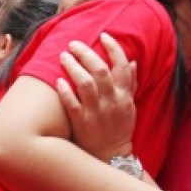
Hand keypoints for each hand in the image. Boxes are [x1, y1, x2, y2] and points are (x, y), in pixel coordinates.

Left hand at [57, 33, 136, 160]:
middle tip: (74, 44)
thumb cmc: (119, 128)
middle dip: (86, 53)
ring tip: (63, 56)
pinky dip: (65, 92)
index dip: (113, 48)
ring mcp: (96, 113)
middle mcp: (111, 102)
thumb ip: (130, 84)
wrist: (111, 155)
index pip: (122, 66)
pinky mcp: (82, 124)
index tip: (103, 35)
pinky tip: (58, 81)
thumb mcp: (130, 106)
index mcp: (124, 96)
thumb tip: (132, 61)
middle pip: (100, 70)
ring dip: (73, 67)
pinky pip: (72, 105)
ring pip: (85, 84)